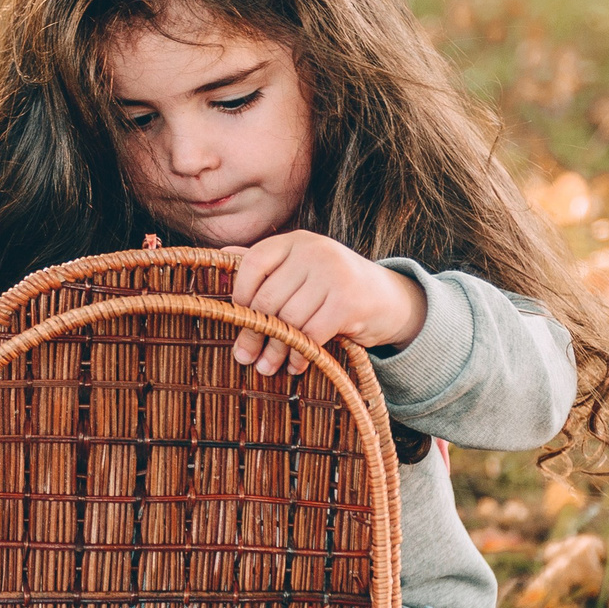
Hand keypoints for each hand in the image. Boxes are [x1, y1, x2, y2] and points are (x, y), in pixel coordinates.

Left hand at [224, 232, 427, 375]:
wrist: (390, 300)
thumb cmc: (335, 287)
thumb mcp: (302, 268)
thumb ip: (266, 263)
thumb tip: (218, 257)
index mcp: (297, 240)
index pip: (253, 263)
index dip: (240, 295)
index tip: (237, 320)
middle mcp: (314, 250)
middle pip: (268, 298)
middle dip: (254, 333)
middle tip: (245, 357)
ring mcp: (333, 274)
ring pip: (288, 320)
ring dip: (276, 350)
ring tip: (269, 367)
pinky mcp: (348, 301)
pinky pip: (311, 334)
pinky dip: (300, 355)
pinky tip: (296, 365)